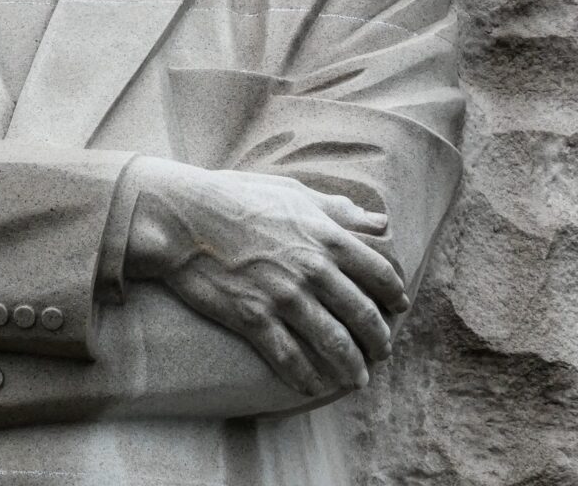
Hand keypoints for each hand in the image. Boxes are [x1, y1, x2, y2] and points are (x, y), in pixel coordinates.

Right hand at [124, 158, 408, 396]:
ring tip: (356, 378)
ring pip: (335, 345)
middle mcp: (313, 269)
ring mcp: (284, 296)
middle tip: (381, 352)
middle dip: (379, 341)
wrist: (182, 216)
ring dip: (352, 368)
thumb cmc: (235, 197)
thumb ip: (338, 210)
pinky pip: (291, 359)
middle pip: (364, 316)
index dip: (394, 296)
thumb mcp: (292, 192)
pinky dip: (307, 379)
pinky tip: (313, 386)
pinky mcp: (254, 319)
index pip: (379, 275)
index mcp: (326, 236)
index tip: (397, 308)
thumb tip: (380, 222)